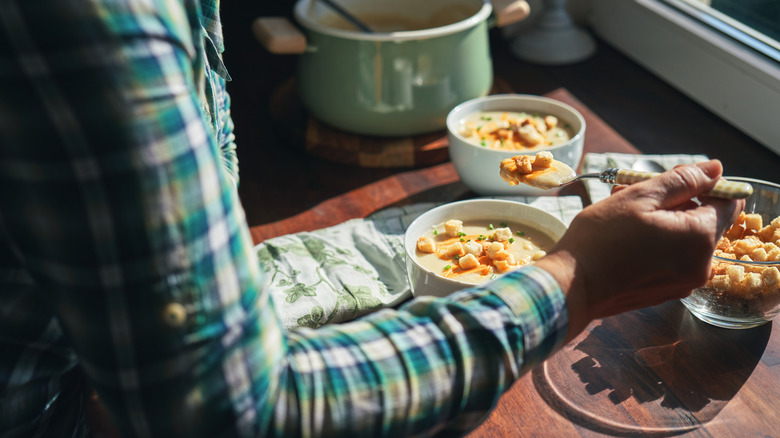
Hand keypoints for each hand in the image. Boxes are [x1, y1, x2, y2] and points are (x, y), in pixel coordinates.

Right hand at [535, 160, 743, 340]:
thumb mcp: (640, 197)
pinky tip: (626, 241)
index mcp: (700, 238)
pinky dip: (657, 245)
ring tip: (625, 218)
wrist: (572, 288)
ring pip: (686, 240)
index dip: (705, 185)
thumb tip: (715, 168)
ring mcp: (684, 283)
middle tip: (637, 195)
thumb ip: (683, 180)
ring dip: (664, 223)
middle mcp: (701, 265)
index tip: (673, 181)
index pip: (729, 202)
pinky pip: (673, 260)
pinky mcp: (666, 293)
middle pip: (705, 220)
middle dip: (677, 203)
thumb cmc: (601, 240)